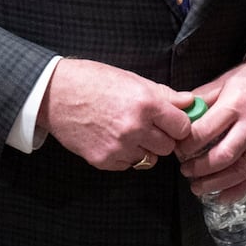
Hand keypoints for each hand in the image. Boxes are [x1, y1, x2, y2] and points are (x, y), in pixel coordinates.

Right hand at [38, 59, 194, 170]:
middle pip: (168, 147)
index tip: (172, 123)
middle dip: (162, 138)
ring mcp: (119, 147)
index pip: (182, 127)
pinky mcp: (104, 160)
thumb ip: (165, 95)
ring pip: (149, 159)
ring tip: (127, 131)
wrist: (55, 94)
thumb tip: (190, 102)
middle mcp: (135, 127)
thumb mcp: (132, 80)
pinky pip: (127, 165)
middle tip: (148, 126)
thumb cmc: (93, 81)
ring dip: (143, 149)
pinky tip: (111, 138)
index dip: (178, 125)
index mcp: (146, 103)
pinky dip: (124, 156)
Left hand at [177, 51, 245, 199]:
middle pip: (224, 155)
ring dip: (217, 183)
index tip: (178, 150)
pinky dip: (239, 189)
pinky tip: (223, 196)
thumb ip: (200, 101)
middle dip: (201, 168)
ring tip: (198, 187)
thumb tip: (177, 117)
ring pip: (241, 169)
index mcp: (235, 104)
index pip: (206, 131)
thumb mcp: (220, 82)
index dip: (188, 145)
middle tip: (185, 171)